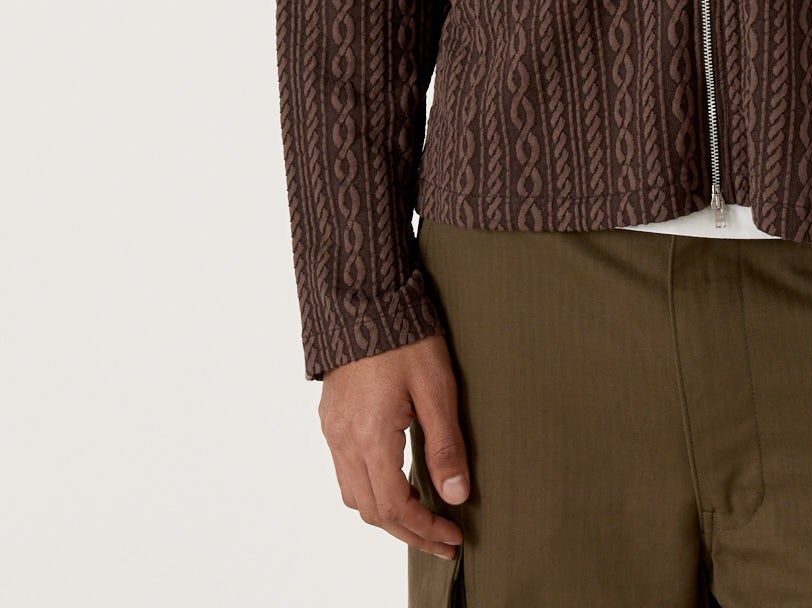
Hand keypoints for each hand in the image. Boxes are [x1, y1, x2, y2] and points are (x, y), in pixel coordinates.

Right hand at [317, 332, 468, 560]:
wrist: (363, 295)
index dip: (425, 530)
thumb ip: (445, 445)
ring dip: (387, 514)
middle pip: (371, 511)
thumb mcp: (437, 387)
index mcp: (369, 438)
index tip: (453, 538)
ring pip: (354, 495)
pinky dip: (371, 488)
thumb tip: (456, 496)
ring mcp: (332, 430)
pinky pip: (345, 471)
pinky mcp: (331, 417)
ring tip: (423, 517)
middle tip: (443, 539)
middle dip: (408, 532)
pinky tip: (397, 481)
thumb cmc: (405, 336)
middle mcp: (343, 441)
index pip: (395, 507)